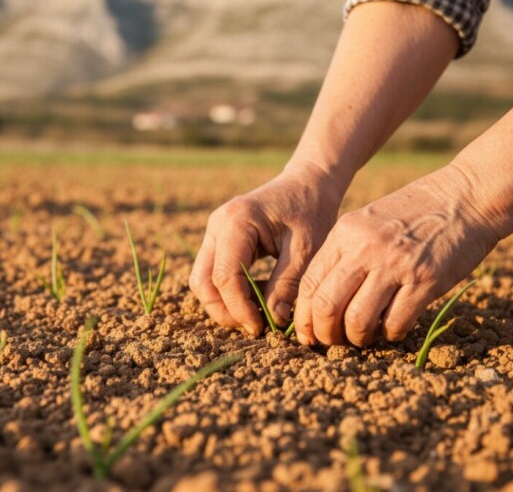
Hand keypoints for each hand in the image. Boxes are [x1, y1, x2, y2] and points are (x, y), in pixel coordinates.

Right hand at [190, 161, 346, 335]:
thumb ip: (287, 284)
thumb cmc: (310, 211)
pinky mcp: (218, 240)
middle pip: (202, 281)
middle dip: (224, 311)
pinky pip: (211, 273)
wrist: (307, 184)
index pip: (224, 276)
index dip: (239, 308)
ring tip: (254, 316)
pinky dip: (226, 292)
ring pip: (202, 280)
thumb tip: (274, 319)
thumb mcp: (307, 249)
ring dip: (222, 304)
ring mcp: (213, 232)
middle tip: (254, 327)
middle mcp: (217, 225)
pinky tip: (253, 299)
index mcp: (236, 222)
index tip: (261, 327)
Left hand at [293, 164, 499, 345]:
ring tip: (365, 336)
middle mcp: (365, 249)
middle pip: (326, 306)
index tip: (309, 332)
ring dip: (357, 338)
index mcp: (344, 233)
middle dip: (324, 334)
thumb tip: (320, 300)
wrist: (466, 196)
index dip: (304, 317)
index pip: (309, 285)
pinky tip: (393, 327)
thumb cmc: (414, 212)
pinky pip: (395, 323)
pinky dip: (390, 334)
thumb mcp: (367, 221)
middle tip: (334, 341)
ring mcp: (395, 265)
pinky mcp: (426, 281)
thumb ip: (344, 253)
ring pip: (357, 320)